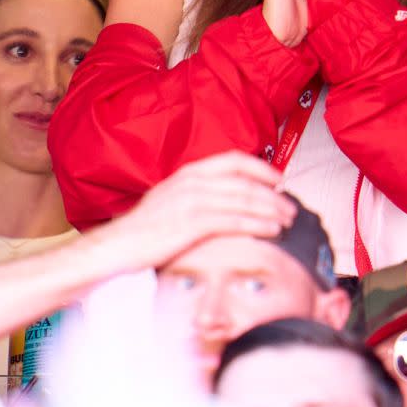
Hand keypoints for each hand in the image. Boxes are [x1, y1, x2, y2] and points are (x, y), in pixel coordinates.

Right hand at [105, 152, 296, 270]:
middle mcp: (193, 181)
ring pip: (244, 200)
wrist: (117, 246)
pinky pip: (234, 221)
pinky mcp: (192, 224)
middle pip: (245, 182)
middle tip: (290, 206)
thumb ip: (196, 193)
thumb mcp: (171, 199)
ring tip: (287, 219)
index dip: (261, 168)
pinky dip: (257, 224)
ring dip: (271, 209)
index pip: (234, 160)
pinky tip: (271, 230)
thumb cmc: (143, 228)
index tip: (279, 179)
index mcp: (189, 172)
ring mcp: (192, 201)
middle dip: (273, 194)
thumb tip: (223, 197)